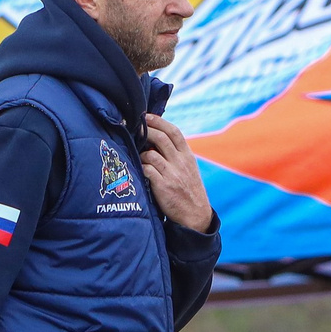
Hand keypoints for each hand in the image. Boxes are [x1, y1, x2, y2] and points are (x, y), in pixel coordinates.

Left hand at [140, 114, 213, 231]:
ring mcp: (172, 174)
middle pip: (161, 138)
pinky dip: (141, 167)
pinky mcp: (163, 186)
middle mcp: (180, 162)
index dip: (159, 121)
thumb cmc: (188, 189)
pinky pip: (147, 170)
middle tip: (135, 128)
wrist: (195, 214)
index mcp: (187, 155)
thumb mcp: (188, 168)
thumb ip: (176, 153)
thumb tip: (157, 137)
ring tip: (138, 156)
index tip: (147, 116)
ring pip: (151, 154)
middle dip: (146, 130)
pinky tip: (139, 170)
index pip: (174, 132)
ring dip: (141, 153)